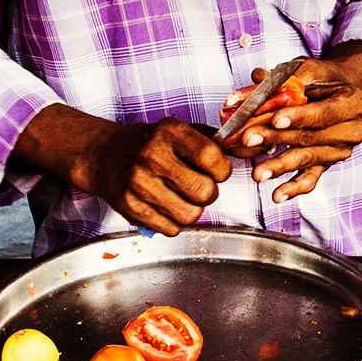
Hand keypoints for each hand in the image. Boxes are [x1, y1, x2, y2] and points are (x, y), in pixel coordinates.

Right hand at [13, 105, 230, 234]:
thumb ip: (221, 143)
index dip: (221, 170)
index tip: (214, 169)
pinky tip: (164, 205)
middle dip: (208, 193)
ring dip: (192, 210)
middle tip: (197, 185)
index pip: (214, 158)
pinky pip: (171, 229)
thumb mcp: (183, 133)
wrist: (104, 155)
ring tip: (181, 196)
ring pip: (190, 215)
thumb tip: (257, 148)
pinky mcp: (130, 207)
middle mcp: (151, 155)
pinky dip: (173, 222)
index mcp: (169, 132)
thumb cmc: (151, 145)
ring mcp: (138, 182)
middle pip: (205, 192)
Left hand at [226, 44, 361, 201]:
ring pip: (307, 159)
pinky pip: (311, 179)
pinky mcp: (327, 165)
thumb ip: (283, 77)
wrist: (339, 92)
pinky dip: (293, 188)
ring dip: (280, 166)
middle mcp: (351, 130)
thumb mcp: (307, 70)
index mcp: (352, 103)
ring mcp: (340, 151)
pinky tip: (277, 195)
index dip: (300, 116)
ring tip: (258, 172)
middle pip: (312, 138)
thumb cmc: (323, 80)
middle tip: (250, 139)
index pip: (324, 112)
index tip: (275, 118)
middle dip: (278, 138)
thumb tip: (255, 79)